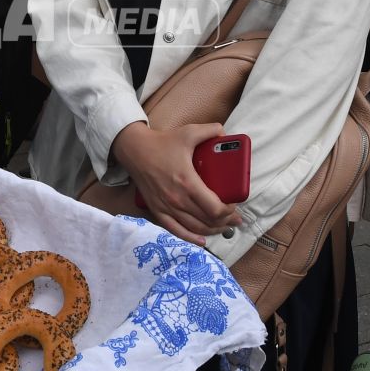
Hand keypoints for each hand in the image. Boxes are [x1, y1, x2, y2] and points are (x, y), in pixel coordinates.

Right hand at [110, 121, 237, 244]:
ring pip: (195, 228)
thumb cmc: (162, 143)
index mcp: (188, 182)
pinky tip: (201, 240)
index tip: (234, 205)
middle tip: (234, 218)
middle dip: (225, 221)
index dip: (228, 211)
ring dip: (212, 230)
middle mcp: (177, 199)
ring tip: (223, 226)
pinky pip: (176, 230)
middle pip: (207, 220)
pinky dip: (190, 238)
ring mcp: (166, 207)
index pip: (214, 208)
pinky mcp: (157, 210)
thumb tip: (225, 133)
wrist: (134, 150)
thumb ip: (209, 130)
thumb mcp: (188, 133)